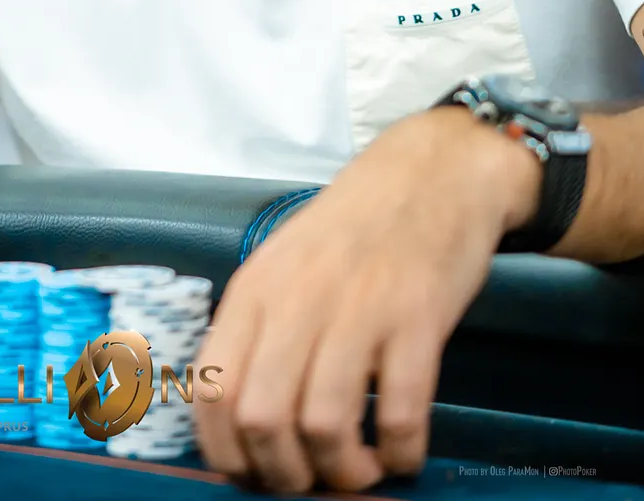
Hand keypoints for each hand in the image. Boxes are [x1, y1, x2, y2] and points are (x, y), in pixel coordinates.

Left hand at [194, 108, 538, 494]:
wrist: (432, 173)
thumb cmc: (354, 226)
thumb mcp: (284, 263)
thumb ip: (260, 329)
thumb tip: (240, 421)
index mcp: (257, 288)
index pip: (212, 390)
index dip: (227, 453)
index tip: (254, 473)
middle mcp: (299, 298)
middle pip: (262, 419)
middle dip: (283, 474)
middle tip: (310, 480)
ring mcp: (360, 307)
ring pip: (325, 425)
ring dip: (342, 472)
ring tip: (359, 471)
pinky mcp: (418, 319)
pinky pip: (400, 414)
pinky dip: (400, 453)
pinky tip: (402, 452)